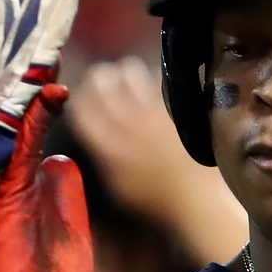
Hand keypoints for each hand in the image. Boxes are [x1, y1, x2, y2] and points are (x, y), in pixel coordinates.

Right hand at [70, 55, 249, 265]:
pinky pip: (155, 80)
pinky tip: (148, 89)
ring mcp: (149, 111)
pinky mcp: (170, 107)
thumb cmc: (152, 199)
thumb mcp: (116, 187)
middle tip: (99, 84)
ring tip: (123, 81)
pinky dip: (148, 79)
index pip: (80, 108)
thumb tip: (92, 137)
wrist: (194, 197)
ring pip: (127, 71)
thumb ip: (100, 159)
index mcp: (106, 145)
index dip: (77, 100)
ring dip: (122, 73)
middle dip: (96, 78)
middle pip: (100, 80)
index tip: (80, 101)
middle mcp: (124, 121)